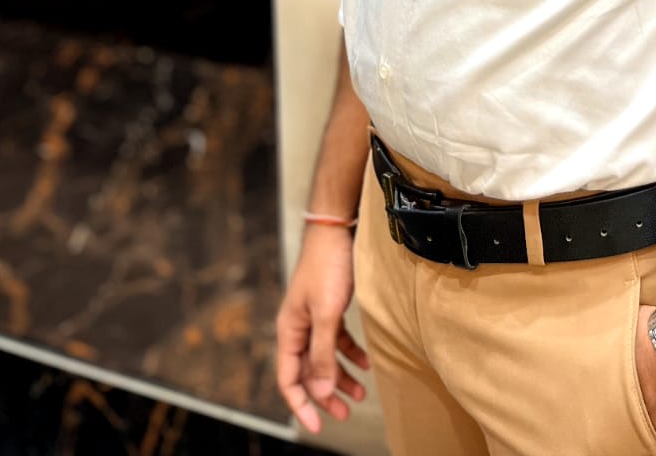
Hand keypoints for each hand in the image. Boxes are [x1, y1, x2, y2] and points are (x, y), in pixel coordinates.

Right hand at [276, 225, 370, 433]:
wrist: (336, 229)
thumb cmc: (328, 268)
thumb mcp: (327, 313)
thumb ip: (322, 354)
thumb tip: (318, 392)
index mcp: (290, 332)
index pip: (289, 379)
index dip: (301, 405)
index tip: (317, 426)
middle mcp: (298, 328)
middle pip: (308, 372)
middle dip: (325, 395)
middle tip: (345, 414)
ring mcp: (313, 318)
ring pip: (324, 358)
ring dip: (340, 376)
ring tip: (360, 394)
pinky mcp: (329, 307)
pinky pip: (337, 340)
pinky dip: (350, 353)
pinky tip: (366, 363)